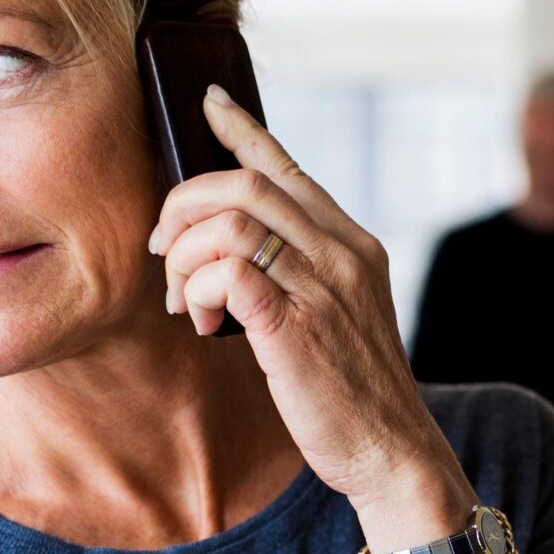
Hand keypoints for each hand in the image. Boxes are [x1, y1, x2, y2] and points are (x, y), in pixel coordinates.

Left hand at [149, 88, 467, 529]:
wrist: (391, 450)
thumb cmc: (355, 391)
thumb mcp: (341, 315)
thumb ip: (303, 273)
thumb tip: (233, 251)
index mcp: (354, 243)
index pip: (290, 167)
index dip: (243, 129)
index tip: (209, 103)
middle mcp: (341, 253)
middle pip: (244, 184)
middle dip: (183, 205)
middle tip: (161, 247)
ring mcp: (321, 287)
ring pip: (229, 223)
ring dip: (183, 255)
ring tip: (182, 299)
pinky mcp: (294, 324)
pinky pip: (226, 273)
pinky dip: (197, 291)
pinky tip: (201, 323)